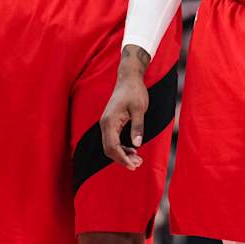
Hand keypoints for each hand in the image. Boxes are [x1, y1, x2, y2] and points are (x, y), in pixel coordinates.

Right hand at [101, 52, 150, 169]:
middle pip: (109, 149)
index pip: (112, 146)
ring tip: (137, 160)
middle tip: (138, 164)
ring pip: (110, 146)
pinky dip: (121, 148)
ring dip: (122, 155)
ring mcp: (106, 124)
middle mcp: (105, 124)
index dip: (122, 158)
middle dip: (122, 159)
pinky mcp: (110, 123)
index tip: (133, 165)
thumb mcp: (139, 109)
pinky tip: (132, 150)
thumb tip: (137, 145)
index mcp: (110, 121)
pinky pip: (112, 140)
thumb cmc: (134, 91)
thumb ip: (138, 127)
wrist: (128, 78)